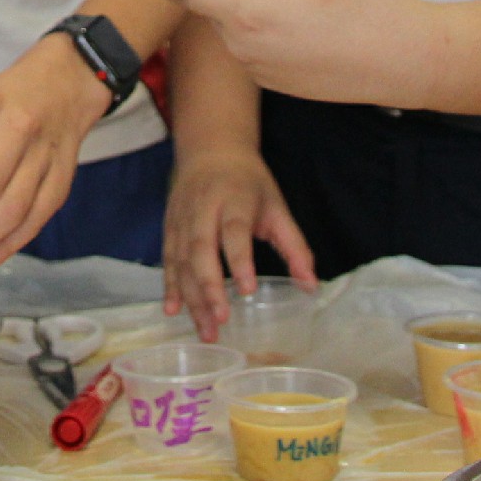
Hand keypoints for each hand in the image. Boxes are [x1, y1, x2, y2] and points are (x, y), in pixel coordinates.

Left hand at [113, 0, 418, 96]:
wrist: (410, 65)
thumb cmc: (373, 7)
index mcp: (249, 12)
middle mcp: (242, 44)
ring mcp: (255, 65)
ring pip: (237, 7)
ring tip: (316, 0)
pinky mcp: (270, 76)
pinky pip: (253, 32)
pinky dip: (274, 17)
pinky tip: (317, 23)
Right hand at [163, 145, 316, 340]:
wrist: (210, 150)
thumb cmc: (249, 183)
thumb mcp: (277, 207)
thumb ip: (295, 247)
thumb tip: (312, 287)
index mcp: (235, 200)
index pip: (235, 232)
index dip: (240, 260)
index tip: (247, 291)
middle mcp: (203, 209)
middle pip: (202, 249)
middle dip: (210, 287)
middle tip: (221, 320)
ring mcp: (182, 219)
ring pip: (182, 260)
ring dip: (192, 297)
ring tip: (206, 330)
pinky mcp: (169, 227)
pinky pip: (168, 260)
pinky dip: (169, 286)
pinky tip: (173, 310)